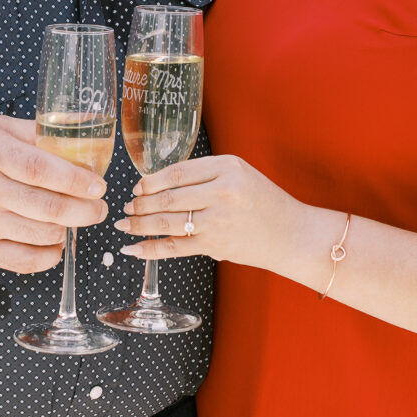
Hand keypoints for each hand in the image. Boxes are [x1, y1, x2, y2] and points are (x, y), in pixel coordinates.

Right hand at [0, 115, 107, 272]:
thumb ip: (35, 131)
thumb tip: (82, 126)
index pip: (41, 168)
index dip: (75, 180)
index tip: (98, 185)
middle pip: (47, 206)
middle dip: (84, 210)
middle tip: (99, 208)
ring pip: (41, 234)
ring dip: (67, 229)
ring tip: (74, 220)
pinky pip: (25, 261)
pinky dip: (49, 255)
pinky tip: (54, 242)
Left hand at [116, 153, 304, 268]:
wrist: (292, 234)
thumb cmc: (265, 202)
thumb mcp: (240, 174)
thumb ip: (206, 175)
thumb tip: (160, 184)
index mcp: (228, 168)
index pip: (178, 171)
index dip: (152, 180)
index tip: (138, 185)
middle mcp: (222, 192)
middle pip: (169, 197)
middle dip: (141, 203)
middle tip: (126, 206)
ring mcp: (217, 220)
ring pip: (167, 221)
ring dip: (140, 224)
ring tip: (125, 225)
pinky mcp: (214, 245)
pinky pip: (174, 247)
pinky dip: (150, 248)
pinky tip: (133, 248)